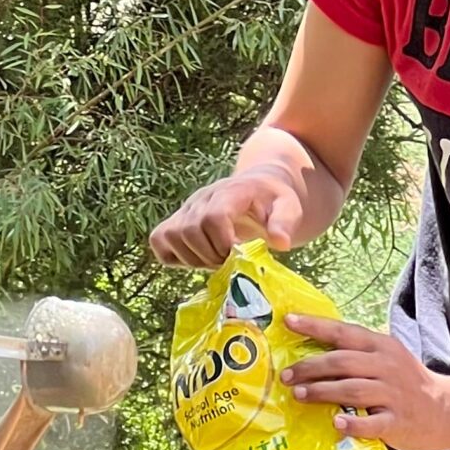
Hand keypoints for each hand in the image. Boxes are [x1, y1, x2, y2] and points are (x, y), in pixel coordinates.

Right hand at [149, 168, 305, 268]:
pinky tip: (198, 258)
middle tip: (230, 263)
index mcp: (229, 192)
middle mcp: (201, 198)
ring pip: (171, 237)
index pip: (213, 217)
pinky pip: (159, 241)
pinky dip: (173, 257)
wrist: (259, 187)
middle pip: (190, 231)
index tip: (238, 255)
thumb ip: (285, 222)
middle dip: (210, 256)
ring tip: (216, 261)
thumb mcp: (289, 207)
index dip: (222, 243)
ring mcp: (185, 209)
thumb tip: (280, 243)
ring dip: (193, 259)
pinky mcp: (175, 221)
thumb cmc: (274, 201)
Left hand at [279, 313, 449, 449]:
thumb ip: (356, 355)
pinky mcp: (398, 420)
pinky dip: (353, 422)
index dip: (314, 326)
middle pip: (342, 362)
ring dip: (322, 391)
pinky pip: (372, 422)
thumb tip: (312, 357)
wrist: (448, 410)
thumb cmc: (408, 384)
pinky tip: (336, 422)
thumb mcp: (387, 359)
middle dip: (310, 367)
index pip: (343, 332)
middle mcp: (386, 366)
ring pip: (352, 389)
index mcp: (381, 347)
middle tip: (286, 376)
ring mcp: (393, 394)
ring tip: (298, 395)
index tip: (288, 321)